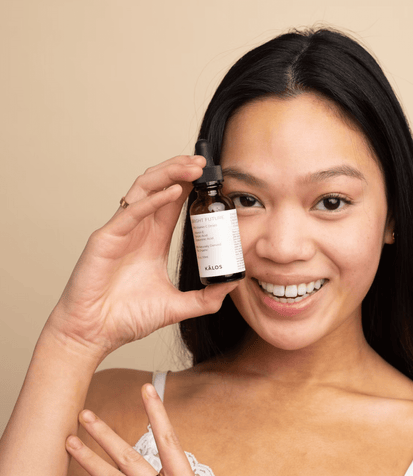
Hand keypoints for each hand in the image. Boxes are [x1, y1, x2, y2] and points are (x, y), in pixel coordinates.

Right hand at [46, 154, 237, 358]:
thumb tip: (232, 287)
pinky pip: (132, 212)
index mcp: (153, 239)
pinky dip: (153, 199)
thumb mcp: (176, 305)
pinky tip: (174, 192)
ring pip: (144, 189)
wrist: (95, 334)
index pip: (172, 200)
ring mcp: (121, 230)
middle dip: (180, 170)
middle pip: (159, 185)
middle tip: (203, 164)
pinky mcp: (106, 238)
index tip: (210, 176)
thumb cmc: (126, 318)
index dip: (189, 184)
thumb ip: (205, 298)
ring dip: (168, 174)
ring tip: (192, 168)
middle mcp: (137, 229)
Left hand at [66, 384, 195, 475]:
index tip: (145, 387)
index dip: (156, 412)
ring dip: (87, 459)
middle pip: (127, 457)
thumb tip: (156, 451)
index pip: (167, 439)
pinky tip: (76, 472)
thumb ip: (176, 469)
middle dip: (103, 434)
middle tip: (84, 413)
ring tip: (69, 441)